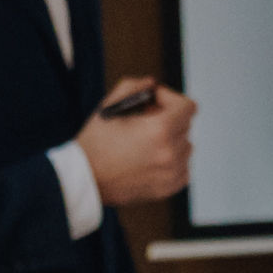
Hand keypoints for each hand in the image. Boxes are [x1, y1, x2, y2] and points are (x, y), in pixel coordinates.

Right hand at [80, 84, 196, 208]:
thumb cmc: (95, 143)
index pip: (187, 107)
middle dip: (168, 118)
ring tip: (146, 142)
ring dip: (171, 140)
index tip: (154, 102)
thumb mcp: (110, 105)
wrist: (84, 180)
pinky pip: (183, 167)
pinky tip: (150, 159)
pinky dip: (171, 161)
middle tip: (144, 120)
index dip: (170, 98)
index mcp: (160, 130)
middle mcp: (170, 153)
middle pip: (185, 125)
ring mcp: (171, 173)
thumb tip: (152, 84)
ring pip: (185, 146)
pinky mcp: (169, 187)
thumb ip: (134, 87)